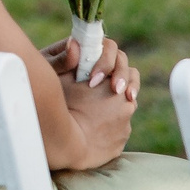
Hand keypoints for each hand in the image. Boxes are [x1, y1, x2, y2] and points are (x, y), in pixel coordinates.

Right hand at [45, 36, 135, 167]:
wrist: (68, 144)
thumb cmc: (63, 107)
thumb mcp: (62, 78)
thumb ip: (72, 59)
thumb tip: (76, 44)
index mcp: (114, 82)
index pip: (120, 61)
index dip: (106, 63)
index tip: (92, 75)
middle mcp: (127, 102)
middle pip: (127, 82)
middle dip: (115, 81)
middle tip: (98, 87)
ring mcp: (126, 122)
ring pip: (123, 106)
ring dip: (112, 103)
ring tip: (92, 109)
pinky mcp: (122, 139)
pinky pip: (118, 126)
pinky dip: (108, 123)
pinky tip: (92, 126)